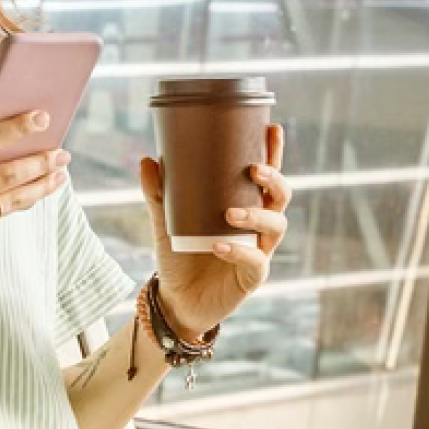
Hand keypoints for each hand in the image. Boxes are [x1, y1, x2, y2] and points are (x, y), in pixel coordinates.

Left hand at [140, 125, 291, 339]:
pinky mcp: (251, 278)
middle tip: (253, 170)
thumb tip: (147, 160)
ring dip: (256, 215)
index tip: (272, 129)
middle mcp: (258, 227)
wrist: (175, 300)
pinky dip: (238, 252)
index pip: (265, 177)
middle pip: (281, 198)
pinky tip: (219, 246)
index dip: (273, 153)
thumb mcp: (166, 221)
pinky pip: (255, 262)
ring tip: (229, 213)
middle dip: (274, 180)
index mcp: (245, 206)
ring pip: (276, 227)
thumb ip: (159, 193)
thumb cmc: (178, 256)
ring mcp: (259, 251)